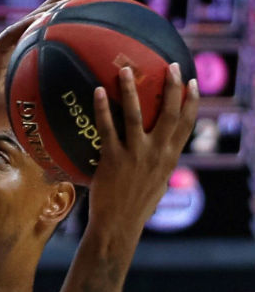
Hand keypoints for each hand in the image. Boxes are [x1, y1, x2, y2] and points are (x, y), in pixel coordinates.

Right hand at [0, 0, 78, 128]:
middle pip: (33, 21)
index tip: (76, 9)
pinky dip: (27, 24)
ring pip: (25, 23)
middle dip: (54, 5)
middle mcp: (7, 49)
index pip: (36, 34)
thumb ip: (41, 97)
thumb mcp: (24, 104)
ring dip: (46, 9)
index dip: (55, 21)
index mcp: (14, 58)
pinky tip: (44, 15)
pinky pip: (10, 34)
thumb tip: (68, 105)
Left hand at [88, 63, 199, 232]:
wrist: (118, 225)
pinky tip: (99, 91)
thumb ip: (158, 164)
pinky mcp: (113, 158)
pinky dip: (104, 108)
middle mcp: (157, 153)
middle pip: (170, 113)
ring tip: (125, 69)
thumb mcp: (156, 183)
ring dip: (132, 89)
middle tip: (169, 65)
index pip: (186, 125)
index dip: (191, 102)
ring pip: (137, 115)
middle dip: (172, 87)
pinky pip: (108, 128)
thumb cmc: (134, 206)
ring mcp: (136, 154)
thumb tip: (158, 152)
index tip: (192, 82)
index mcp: (169, 158)